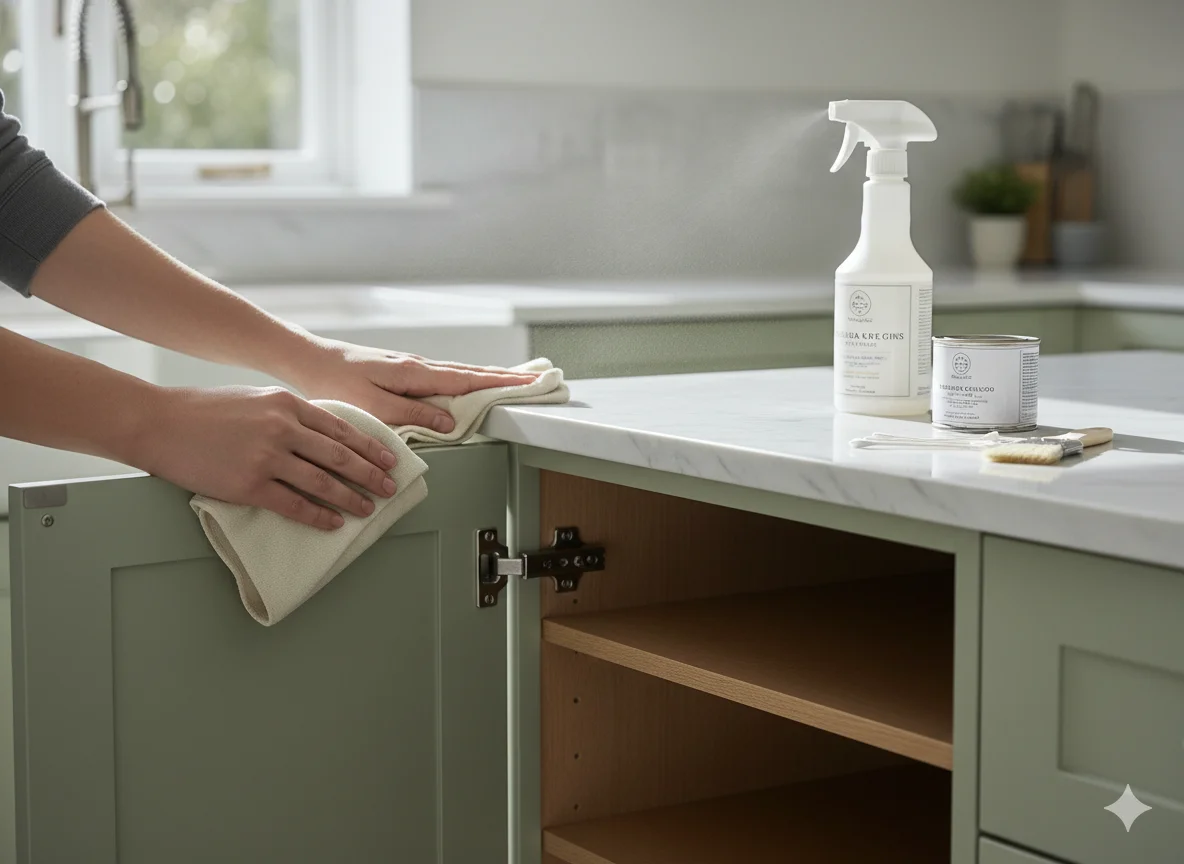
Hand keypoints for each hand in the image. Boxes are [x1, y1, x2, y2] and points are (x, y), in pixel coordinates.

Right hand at [144, 385, 399, 528]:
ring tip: (367, 509)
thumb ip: (288, 413)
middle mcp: (282, 428)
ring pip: (322, 482)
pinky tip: (332, 523)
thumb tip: (321, 434)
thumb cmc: (205, 409)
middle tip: (389, 487)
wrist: (159, 422)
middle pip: (339, 456)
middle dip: (369, 474)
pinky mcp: (249, 485)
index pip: (341, 428)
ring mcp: (266, 457)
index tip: (390, 459)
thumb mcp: (257, 398)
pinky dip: (318, 516)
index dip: (370, 447)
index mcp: (287, 404)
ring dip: (350, 498)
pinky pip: (293, 505)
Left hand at [285, 339, 539, 431]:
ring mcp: (412, 367)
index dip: (502, 384)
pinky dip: (466, 379)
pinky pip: (445, 376)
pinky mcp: (404, 371)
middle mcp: (419, 366)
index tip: (531, 384)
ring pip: (460, 373)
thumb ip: (413, 415)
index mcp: (416, 373)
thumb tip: (451, 421)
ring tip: (515, 381)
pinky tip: (470, 384)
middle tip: (538, 380)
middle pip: (472, 373)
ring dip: (489, 377)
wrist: (308, 359)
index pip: (470, 380)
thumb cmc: (335, 383)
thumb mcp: (373, 406)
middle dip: (506, 377)